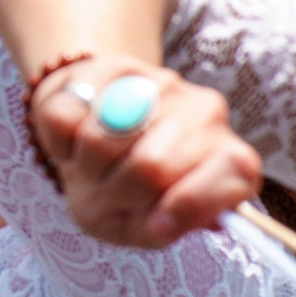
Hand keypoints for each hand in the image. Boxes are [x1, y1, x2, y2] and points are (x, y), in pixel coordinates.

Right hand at [21, 51, 263, 250]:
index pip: (234, 172)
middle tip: (117, 193)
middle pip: (150, 167)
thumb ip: (161, 227)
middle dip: (120, 192)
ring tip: (98, 168)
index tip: (157, 226)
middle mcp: (207, 114)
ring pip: (102, 140)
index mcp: (226, 160)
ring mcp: (164, 85)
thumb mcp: (143, 227)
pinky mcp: (114, 69)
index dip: (191, 203)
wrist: (88, 148)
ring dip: (88, 167)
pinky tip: (76, 143)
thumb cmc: (124, 197)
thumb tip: (163, 224)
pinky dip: (61, 145)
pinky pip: (67, 119)